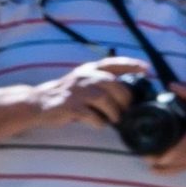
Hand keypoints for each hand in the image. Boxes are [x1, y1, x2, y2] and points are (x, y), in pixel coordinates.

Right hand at [33, 56, 148, 130]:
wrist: (39, 102)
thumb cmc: (69, 94)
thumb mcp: (85, 81)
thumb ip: (104, 83)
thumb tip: (134, 94)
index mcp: (88, 70)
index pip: (112, 63)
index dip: (131, 65)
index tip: (146, 69)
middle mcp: (83, 77)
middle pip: (114, 85)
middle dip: (125, 100)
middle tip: (126, 110)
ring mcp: (76, 91)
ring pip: (105, 100)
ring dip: (114, 113)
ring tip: (114, 119)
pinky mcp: (69, 106)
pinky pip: (92, 115)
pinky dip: (99, 122)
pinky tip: (98, 123)